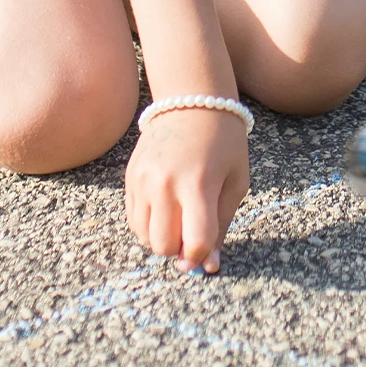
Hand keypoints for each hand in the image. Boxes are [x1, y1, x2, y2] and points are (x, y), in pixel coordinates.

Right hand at [125, 108, 249, 272]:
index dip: (203, 255)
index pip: (196, 242)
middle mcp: (165, 184)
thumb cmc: (224, 141)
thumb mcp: (236, 181)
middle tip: (193, 230)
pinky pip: (133, 220)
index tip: (208, 249)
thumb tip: (210, 266)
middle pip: (164, 246)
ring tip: (180, 217)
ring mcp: (143, 180)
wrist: (193, 100)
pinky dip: (148, 224)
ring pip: (144, 238)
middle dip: (180, 249)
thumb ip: (222, 225)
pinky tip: (165, 207)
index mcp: (198, 184)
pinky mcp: (130, 177)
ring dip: (163, 238)